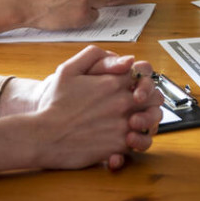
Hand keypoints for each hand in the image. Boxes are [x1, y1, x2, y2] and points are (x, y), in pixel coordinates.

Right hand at [30, 46, 162, 170]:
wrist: (44, 136)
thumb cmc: (54, 104)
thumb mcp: (68, 70)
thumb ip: (94, 55)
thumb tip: (125, 58)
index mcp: (113, 82)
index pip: (145, 75)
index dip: (144, 79)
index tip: (137, 85)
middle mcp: (122, 102)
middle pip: (155, 97)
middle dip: (151, 100)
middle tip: (141, 105)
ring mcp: (123, 124)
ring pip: (152, 121)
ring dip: (147, 121)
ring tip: (135, 123)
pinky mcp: (119, 145)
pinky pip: (140, 141)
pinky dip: (137, 140)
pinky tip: (127, 138)